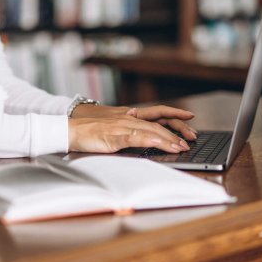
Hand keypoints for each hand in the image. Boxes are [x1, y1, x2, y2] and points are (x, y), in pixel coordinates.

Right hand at [68, 116, 190, 153]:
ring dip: (167, 139)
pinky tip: (160, 144)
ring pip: (150, 130)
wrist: (70, 130)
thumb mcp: (113, 129)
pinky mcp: (115, 136)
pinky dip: (151, 140)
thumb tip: (141, 136)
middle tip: (191, 140)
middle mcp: (129, 119)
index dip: (174, 116)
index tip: (190, 119)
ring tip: (181, 146)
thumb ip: (127, 131)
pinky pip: (136, 138)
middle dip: (176, 131)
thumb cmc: (89, 131)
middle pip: (158, 124)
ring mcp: (122, 127)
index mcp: (129, 117)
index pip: (157, 115)